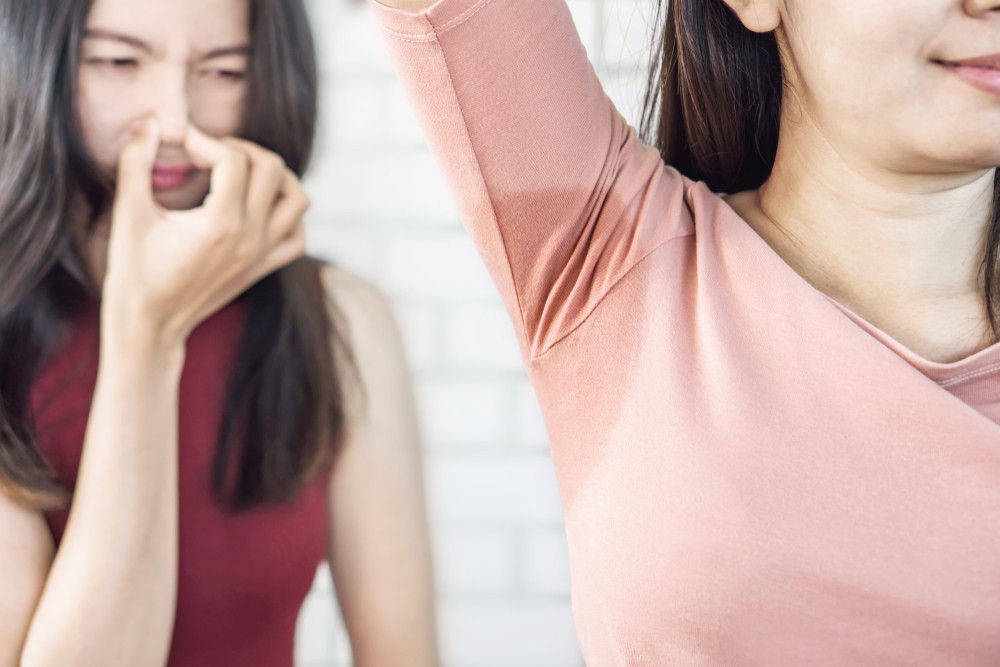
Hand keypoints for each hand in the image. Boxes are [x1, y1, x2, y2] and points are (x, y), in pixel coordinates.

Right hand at [102, 118, 308, 346]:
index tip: (179, 143)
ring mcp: (262, 255)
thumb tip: (152, 122)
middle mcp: (250, 238)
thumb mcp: (129, 212)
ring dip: (275, 176)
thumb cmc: (134, 270)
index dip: (204, 139)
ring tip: (242, 171)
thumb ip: (136, 160)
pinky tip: (258, 207)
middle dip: (242, 149)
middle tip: (210, 152)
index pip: (232, 158)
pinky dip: (287, 215)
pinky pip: (297, 236)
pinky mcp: (264, 268)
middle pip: (272, 169)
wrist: (150, 324)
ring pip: (297, 200)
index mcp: (220, 223)